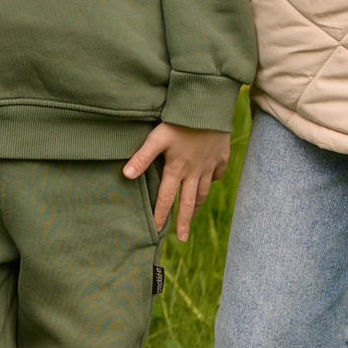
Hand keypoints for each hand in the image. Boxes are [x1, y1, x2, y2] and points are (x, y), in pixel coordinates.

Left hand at [125, 122, 231, 240]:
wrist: (210, 108)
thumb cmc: (180, 121)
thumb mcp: (157, 137)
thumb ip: (142, 157)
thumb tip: (126, 175)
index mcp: (177, 169)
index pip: (167, 198)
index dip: (162, 215)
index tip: (158, 230)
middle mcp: (194, 172)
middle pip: (188, 202)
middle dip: (184, 222)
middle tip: (182, 239)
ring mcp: (209, 165)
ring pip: (203, 191)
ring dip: (197, 205)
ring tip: (193, 215)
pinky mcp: (221, 156)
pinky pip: (217, 173)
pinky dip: (213, 180)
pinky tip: (210, 183)